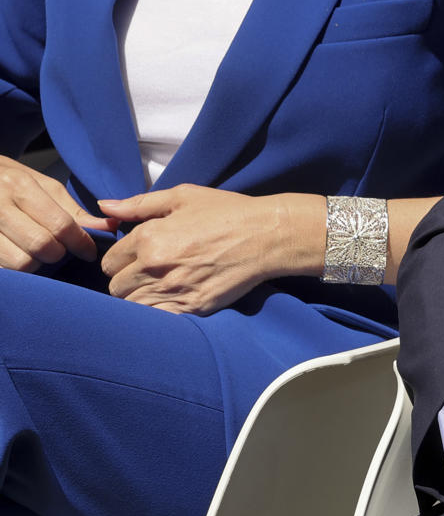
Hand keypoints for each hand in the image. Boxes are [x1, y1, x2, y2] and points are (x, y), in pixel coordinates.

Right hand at [0, 154, 112, 271]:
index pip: (60, 224)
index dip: (80, 243)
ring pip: (19, 263)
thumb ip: (72, 210)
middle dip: (57, 254)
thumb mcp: (41, 185)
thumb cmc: (8, 181)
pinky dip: (14, 268)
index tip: (89, 252)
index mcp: (20, 186)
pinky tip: (17, 255)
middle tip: (58, 250)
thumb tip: (108, 227)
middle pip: (41, 246)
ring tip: (34, 253)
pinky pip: (2, 268)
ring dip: (34, 264)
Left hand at [97, 186, 313, 314]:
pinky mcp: (192, 307)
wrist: (268, 235)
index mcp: (148, 237)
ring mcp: (173, 290)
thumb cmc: (227, 212)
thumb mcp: (183, 197)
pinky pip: (155, 318)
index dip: (122, 259)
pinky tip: (170, 299)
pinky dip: (156, 312)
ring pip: (131, 306)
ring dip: (139, 297)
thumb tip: (103, 207)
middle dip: (127, 279)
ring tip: (158, 286)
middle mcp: (154, 266)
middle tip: (148, 272)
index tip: (137, 256)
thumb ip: (139, 204)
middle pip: (115, 287)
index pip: (109, 261)